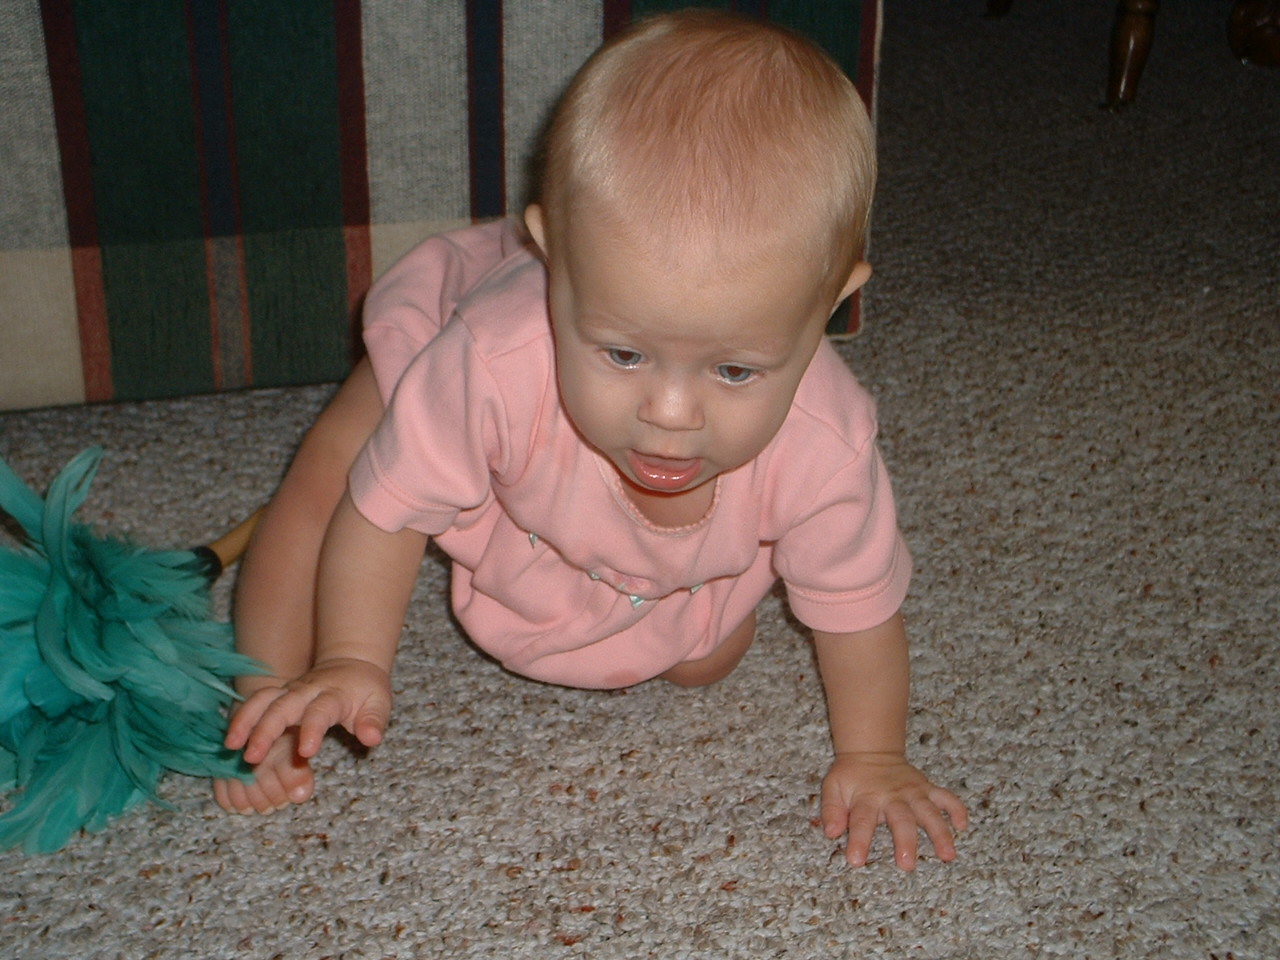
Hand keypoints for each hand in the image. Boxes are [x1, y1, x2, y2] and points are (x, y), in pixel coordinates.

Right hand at [224, 658, 391, 764]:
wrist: (351, 663)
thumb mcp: (378, 703)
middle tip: (251, 758)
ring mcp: (289, 690)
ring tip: (231, 746)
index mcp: (333, 695)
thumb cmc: (366, 690)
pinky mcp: (278, 694)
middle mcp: (307, 691)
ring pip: (263, 700)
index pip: (321, 711)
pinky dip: (241, 718)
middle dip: (266, 730)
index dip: (312, 730)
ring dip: (245, 721)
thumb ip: (373, 721)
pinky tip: (230, 739)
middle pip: (283, 706)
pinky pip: (255, 702)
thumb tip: (372, 738)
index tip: (305, 751)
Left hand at [820, 752, 967, 869]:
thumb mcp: (833, 788)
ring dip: (940, 833)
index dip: (859, 840)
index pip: (862, 821)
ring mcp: (913, 792)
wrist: (871, 752)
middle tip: (907, 865)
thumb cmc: (850, 777)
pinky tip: (963, 826)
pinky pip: (946, 798)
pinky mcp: (927, 789)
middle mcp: (892, 796)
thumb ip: (831, 809)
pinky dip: (957, 809)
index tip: (856, 861)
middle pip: (901, 820)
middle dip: (905, 842)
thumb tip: (831, 832)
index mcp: (867, 798)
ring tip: (947, 855)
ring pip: (929, 812)